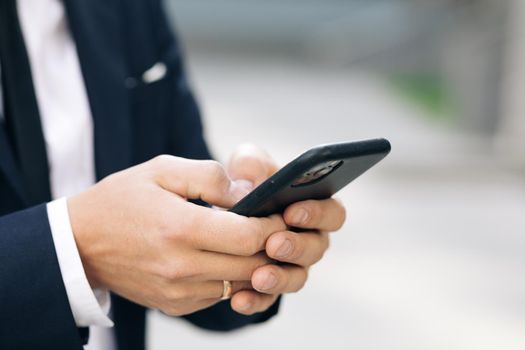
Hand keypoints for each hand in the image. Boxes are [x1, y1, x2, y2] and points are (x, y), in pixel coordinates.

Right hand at [68, 155, 285, 315]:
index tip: (277, 213)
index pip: (249, 236)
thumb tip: (248, 193)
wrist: (79, 244)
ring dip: (254, 263)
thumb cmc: (121, 200)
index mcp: (180, 228)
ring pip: (240, 283)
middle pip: (252, 264)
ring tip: (250, 240)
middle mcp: (182, 267)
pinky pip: (220, 294)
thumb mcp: (162, 170)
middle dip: (270, 246)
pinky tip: (224, 256)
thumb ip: (210, 177)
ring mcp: (179, 291)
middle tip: (273, 226)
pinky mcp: (175, 305)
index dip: (271, 225)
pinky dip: (231, 276)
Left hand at [227, 144, 345, 314]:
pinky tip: (238, 299)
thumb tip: (252, 185)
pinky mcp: (269, 288)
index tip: (293, 212)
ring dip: (279, 278)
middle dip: (296, 246)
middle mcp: (309, 240)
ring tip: (258, 277)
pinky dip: (254, 300)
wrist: (222, 213)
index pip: (332, 213)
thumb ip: (254, 163)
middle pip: (317, 249)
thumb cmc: (247, 184)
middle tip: (274, 244)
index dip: (317, 213)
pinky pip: (267, 299)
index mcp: (314, 207)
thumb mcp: (248, 165)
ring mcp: (291, 266)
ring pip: (296, 278)